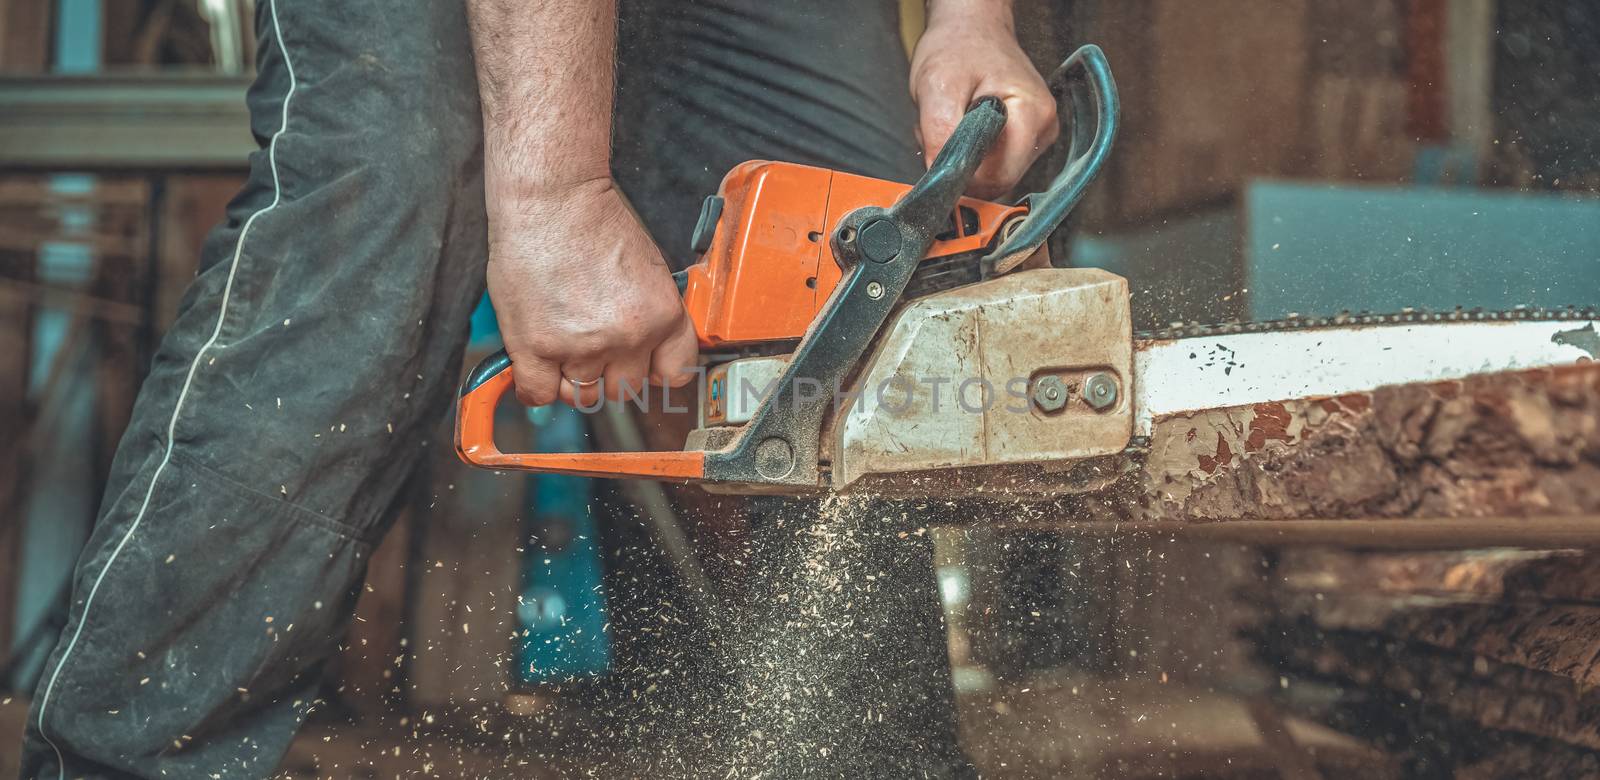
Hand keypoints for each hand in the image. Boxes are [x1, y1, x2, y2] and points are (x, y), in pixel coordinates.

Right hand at [486, 179, 698, 407]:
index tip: (640, 365)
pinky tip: (535, 367)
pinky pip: (538, 395)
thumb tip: (646, 349)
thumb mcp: (648, 269)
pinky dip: (535, 387)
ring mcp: (581, 346)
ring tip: (561, 348)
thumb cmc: (594, 222)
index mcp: (661, 316)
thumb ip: (649, 314)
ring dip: (571, 379)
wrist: (550, 199)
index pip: (674, 374)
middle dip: (608, 373)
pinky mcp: (536, 347)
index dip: (653, 370)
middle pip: (624, 389)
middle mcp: (627, 337)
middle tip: (590, 347)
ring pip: (582, 395)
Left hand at [909, 6, 1058, 198]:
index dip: (965, 175)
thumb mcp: (936, 86)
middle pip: (998, 181)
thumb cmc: (958, 47)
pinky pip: (993, 165)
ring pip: (993, 175)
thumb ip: (940, 134)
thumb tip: (944, 176)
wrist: (971, 29)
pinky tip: (962, 126)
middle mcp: (1044, 127)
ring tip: (953, 120)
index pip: (999, 177)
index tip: (942, 152)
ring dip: (963, 158)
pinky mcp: (1025, 138)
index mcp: (1031, 114)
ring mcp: (1038, 134)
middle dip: (962, 165)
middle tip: (943, 129)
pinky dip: (970, 152)